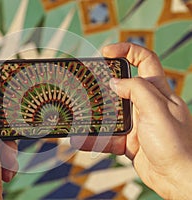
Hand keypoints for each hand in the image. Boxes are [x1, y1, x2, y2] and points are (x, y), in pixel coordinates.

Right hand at [70, 43, 191, 198]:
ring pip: (111, 112)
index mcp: (158, 91)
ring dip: (95, 113)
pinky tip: (80, 139)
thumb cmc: (175, 143)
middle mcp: (146, 104)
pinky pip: (107, 136)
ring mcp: (137, 123)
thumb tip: (114, 82)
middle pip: (122, 85)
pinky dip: (94, 138)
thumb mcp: (157, 110)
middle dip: (104, 82)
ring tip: (78, 112)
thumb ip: (136, 90)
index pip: (145, 60)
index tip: (106, 52)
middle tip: (87, 81)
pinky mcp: (129, 140)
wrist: (177, 179)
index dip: (127, 50)